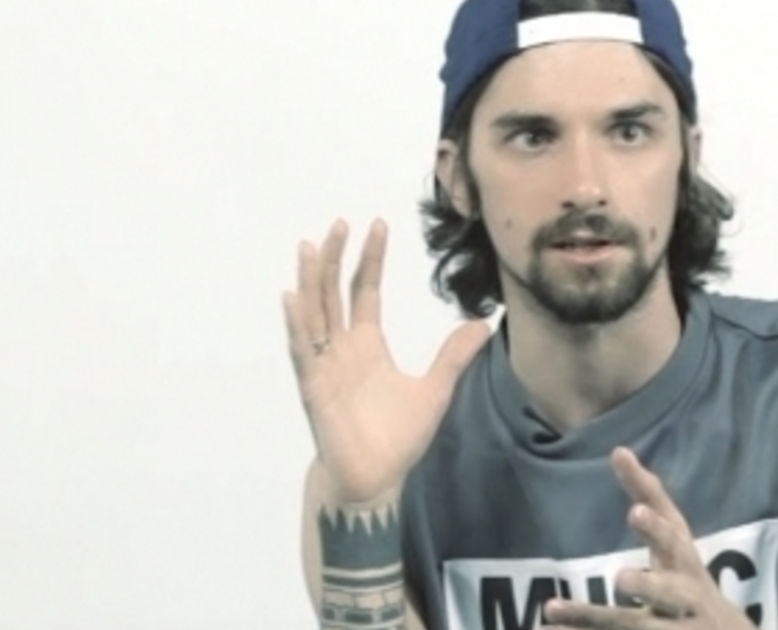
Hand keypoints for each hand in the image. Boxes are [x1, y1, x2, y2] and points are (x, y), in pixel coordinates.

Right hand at [282, 218, 490, 502]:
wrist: (375, 477)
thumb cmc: (398, 437)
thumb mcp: (435, 389)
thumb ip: (454, 356)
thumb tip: (485, 325)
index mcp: (368, 344)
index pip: (365, 291)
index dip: (370, 259)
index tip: (378, 225)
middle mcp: (343, 348)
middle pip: (335, 292)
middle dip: (336, 258)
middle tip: (340, 223)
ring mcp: (325, 365)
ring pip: (314, 313)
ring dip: (311, 280)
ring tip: (309, 246)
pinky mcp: (315, 386)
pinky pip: (303, 351)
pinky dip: (297, 325)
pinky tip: (292, 298)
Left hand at [543, 448, 757, 629]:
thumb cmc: (688, 575)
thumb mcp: (675, 536)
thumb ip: (648, 495)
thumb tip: (618, 450)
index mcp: (685, 561)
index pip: (672, 537)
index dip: (656, 527)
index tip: (636, 511)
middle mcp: (684, 596)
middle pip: (668, 591)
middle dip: (649, 586)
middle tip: (620, 579)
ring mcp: (676, 627)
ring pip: (635, 625)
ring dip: (596, 617)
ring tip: (556, 608)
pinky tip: (549, 628)